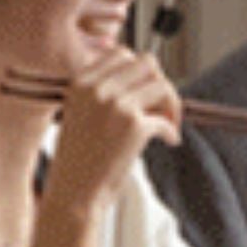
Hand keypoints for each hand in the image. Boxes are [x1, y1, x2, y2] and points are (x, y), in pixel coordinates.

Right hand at [29, 49, 185, 246]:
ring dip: (172, 104)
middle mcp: (97, 88)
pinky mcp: (133, 126)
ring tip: (168, 125)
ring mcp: (116, 105)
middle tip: (162, 108)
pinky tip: (169, 141)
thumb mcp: (81, 113)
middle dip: (160, 83)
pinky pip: (166, 119)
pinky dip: (172, 130)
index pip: (122, 53)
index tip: (146, 95)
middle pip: (146, 63)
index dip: (141, 72)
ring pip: (162, 84)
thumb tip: (151, 78)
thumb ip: (105, 92)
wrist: (73, 193)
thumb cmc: (80, 159)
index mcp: (81, 81)